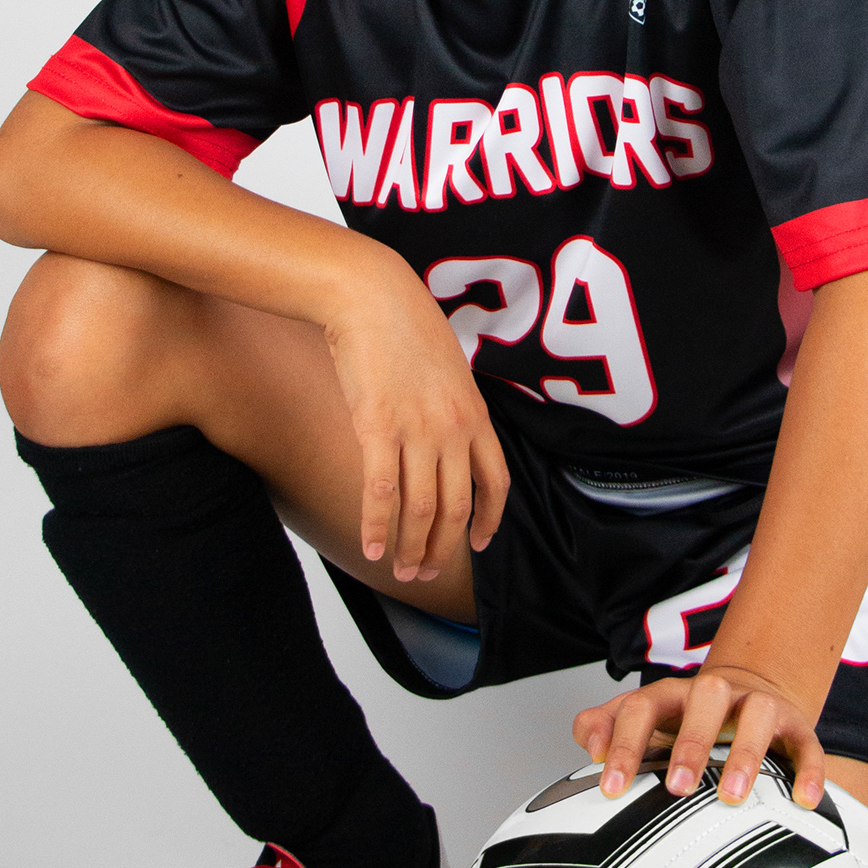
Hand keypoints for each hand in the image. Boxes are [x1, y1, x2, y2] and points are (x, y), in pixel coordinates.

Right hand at [322, 260, 509, 582]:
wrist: (372, 295)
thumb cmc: (404, 324)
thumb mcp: (448, 367)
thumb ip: (453, 407)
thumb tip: (446, 437)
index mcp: (474, 413)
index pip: (495, 482)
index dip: (488, 519)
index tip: (477, 542)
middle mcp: (452, 428)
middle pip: (455, 506)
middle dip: (443, 547)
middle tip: (427, 572)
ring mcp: (416, 430)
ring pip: (420, 509)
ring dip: (411, 547)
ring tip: (401, 570)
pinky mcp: (377, 429)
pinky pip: (381, 492)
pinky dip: (377, 527)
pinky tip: (371, 549)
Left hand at [571, 660, 827, 808]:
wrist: (750, 693)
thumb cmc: (684, 722)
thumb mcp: (644, 721)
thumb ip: (605, 726)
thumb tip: (589, 742)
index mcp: (670, 695)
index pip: (641, 707)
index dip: (624, 746)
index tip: (611, 790)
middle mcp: (714, 693)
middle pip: (703, 699)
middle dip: (690, 742)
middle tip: (676, 788)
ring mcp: (758, 705)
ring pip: (757, 715)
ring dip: (746, 754)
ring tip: (733, 796)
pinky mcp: (796, 727)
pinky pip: (806, 744)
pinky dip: (808, 770)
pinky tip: (803, 800)